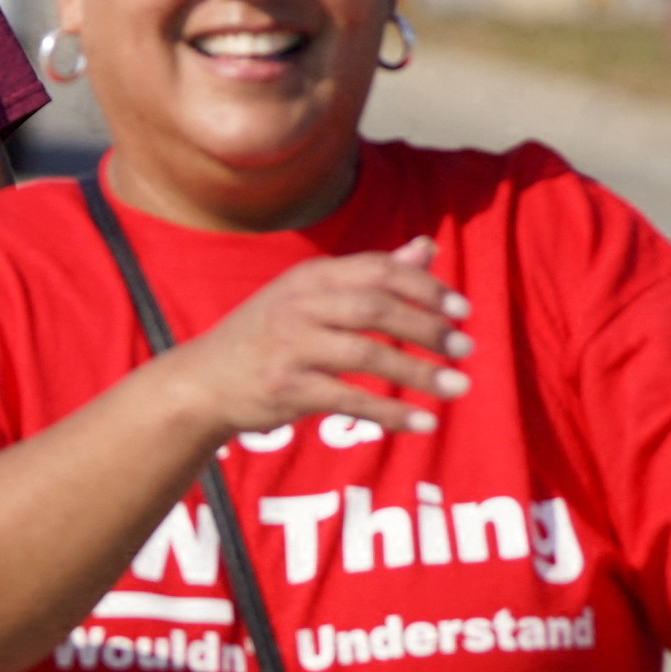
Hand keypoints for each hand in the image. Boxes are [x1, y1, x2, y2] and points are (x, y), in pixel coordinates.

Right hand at [158, 234, 471, 441]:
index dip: (424, 287)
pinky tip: (423, 423)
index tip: (462, 309)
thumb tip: (427, 248)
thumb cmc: (269, 335)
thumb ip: (370, 273)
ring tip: (459, 387)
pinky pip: (350, 399)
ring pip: (367, 355)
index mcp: (311, 276)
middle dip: (428, 328)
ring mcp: (290, 346)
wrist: (203, 381)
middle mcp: (299, 305)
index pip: (377, 269)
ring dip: (419, 373)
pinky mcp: (286, 388)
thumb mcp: (312, 295)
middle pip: (376, 307)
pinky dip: (391, 412)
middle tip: (467, 348)